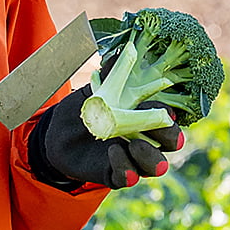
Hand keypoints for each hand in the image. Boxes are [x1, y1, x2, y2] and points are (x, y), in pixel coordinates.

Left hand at [28, 87, 184, 189]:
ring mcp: (132, 159)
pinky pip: (128, 178)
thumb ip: (110, 76)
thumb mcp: (95, 91)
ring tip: (134, 143)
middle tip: (157, 122)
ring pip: (156, 166)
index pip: (171, 116)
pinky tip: (114, 152)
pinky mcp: (115, 174)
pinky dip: (125, 168)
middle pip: (172, 142)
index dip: (172, 113)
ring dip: (150, 155)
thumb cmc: (84, 109)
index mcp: (146, 116)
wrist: (57, 134)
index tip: (164, 106)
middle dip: (169, 134)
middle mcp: (146, 138)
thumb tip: (123, 51)